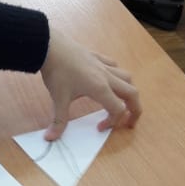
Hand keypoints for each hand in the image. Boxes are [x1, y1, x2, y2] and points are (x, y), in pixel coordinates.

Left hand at [40, 24, 141, 140]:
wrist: (50, 47)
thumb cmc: (56, 72)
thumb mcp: (58, 99)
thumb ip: (58, 121)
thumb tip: (50, 138)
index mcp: (100, 89)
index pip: (118, 110)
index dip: (112, 122)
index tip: (99, 128)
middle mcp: (107, 77)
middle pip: (132, 94)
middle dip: (135, 110)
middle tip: (129, 122)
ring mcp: (103, 65)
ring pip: (127, 78)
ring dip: (129, 92)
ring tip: (122, 101)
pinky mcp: (97, 57)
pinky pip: (115, 66)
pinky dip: (118, 76)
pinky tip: (109, 80)